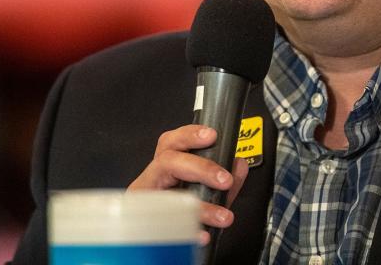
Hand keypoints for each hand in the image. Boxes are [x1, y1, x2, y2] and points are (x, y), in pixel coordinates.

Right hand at [128, 125, 249, 243]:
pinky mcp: (143, 226)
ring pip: (167, 195)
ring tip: (222, 216)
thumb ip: (225, 178)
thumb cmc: (180, 211)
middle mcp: (151, 181)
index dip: (190, 135)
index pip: (171, 141)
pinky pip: (166, 227)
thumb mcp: (207, 191)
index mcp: (164, 167)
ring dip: (200, 206)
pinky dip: (188, 231)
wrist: (161, 245)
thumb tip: (238, 166)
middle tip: (224, 180)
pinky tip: (203, 234)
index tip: (211, 136)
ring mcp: (144, 202)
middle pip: (167, 161)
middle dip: (200, 167)